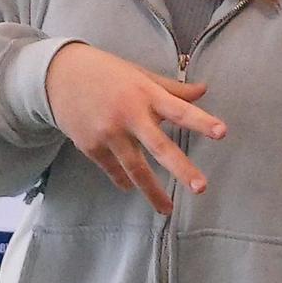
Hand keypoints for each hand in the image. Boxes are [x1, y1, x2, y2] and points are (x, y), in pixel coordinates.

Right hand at [44, 42, 224, 213]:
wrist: (58, 76)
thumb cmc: (106, 73)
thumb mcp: (138, 74)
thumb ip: (171, 88)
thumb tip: (204, 90)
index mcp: (144, 93)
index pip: (179, 109)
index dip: (201, 121)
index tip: (222, 132)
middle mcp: (128, 114)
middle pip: (159, 146)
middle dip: (181, 168)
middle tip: (201, 187)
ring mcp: (108, 133)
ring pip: (135, 168)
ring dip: (152, 191)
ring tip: (167, 209)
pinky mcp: (91, 146)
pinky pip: (113, 170)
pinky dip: (124, 180)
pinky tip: (131, 187)